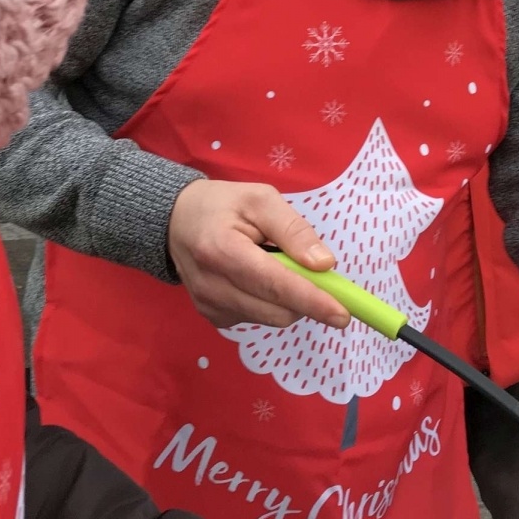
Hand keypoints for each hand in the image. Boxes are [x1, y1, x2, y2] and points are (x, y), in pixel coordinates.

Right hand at [168, 179, 349, 329]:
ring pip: (271, 319)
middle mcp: (212, 286)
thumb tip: (325, 265)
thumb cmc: (222, 205)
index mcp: (222, 250)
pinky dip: (269, 303)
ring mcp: (210, 306)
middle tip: (310, 268)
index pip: (275, 284)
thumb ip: (294, 230)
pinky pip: (257, 319)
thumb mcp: (261, 199)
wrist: (175, 221)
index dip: (312, 301)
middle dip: (305, 297)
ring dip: (287, 299)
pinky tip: (255, 278)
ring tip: (271, 263)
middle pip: (278, 310)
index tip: (342, 314)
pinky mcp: (213, 317)